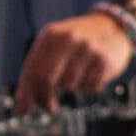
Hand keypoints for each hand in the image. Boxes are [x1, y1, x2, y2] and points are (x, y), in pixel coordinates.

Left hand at [14, 12, 135, 111]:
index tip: (26, 109)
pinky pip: (90, 88)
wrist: (112, 26)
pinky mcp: (104, 61)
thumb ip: (35, 73)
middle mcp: (69, 39)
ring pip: (70, 86)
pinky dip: (89, 86)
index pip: (32, 70)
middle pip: (47, 80)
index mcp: (51, 35)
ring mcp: (88, 49)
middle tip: (49, 107)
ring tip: (79, 72)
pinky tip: (93, 72)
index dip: (27, 93)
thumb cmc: (75, 42)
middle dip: (45, 99)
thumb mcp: (53, 47)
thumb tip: (22, 108)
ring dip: (73, 86)